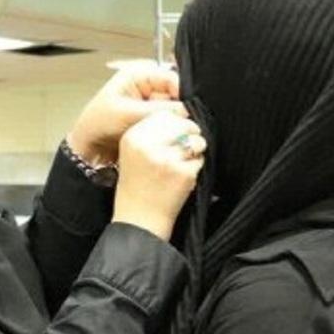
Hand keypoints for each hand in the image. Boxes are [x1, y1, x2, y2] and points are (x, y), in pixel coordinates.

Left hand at [67, 66, 185, 165]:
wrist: (90, 148)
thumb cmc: (98, 124)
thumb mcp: (127, 113)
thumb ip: (157, 110)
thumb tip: (185, 110)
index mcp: (138, 75)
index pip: (169, 77)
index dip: (181, 91)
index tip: (187, 108)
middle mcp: (147, 87)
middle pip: (175, 93)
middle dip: (178, 109)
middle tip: (181, 123)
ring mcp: (150, 105)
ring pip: (174, 110)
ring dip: (174, 121)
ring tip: (172, 131)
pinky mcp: (152, 121)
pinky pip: (168, 123)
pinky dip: (170, 129)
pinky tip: (168, 136)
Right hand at [112, 112, 206, 240]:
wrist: (139, 219)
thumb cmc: (137, 186)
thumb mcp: (133, 152)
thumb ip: (151, 132)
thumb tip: (181, 115)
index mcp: (133, 137)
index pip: (165, 114)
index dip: (175, 123)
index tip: (175, 135)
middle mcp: (148, 145)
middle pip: (183, 124)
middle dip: (189, 134)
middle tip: (182, 150)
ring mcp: (166, 159)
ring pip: (196, 140)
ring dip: (195, 151)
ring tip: (181, 164)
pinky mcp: (182, 173)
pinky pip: (200, 159)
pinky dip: (196, 167)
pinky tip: (183, 177)